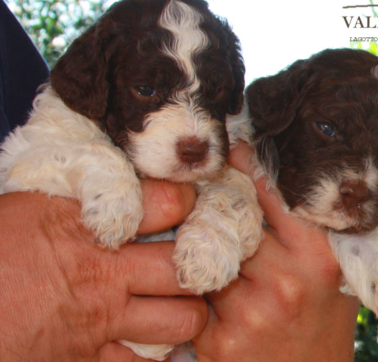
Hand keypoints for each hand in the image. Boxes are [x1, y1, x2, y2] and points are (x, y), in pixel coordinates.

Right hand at [0, 180, 206, 361]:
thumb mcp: (32, 203)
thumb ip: (81, 194)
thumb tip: (117, 182)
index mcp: (91, 227)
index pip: (168, 202)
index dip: (186, 198)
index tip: (187, 201)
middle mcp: (106, 274)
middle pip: (184, 267)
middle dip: (197, 262)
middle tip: (192, 258)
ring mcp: (101, 321)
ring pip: (181, 320)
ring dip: (188, 311)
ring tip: (179, 301)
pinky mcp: (87, 361)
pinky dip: (154, 355)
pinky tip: (150, 341)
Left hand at [193, 142, 359, 361]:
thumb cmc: (325, 317)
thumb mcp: (332, 267)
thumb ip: (306, 224)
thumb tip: (270, 169)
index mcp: (318, 254)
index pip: (269, 190)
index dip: (245, 165)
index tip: (230, 150)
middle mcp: (286, 280)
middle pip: (230, 218)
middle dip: (217, 205)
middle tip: (205, 189)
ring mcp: (251, 313)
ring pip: (208, 253)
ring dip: (205, 247)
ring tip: (213, 248)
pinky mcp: (221, 341)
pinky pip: (195, 293)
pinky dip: (198, 284)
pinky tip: (211, 287)